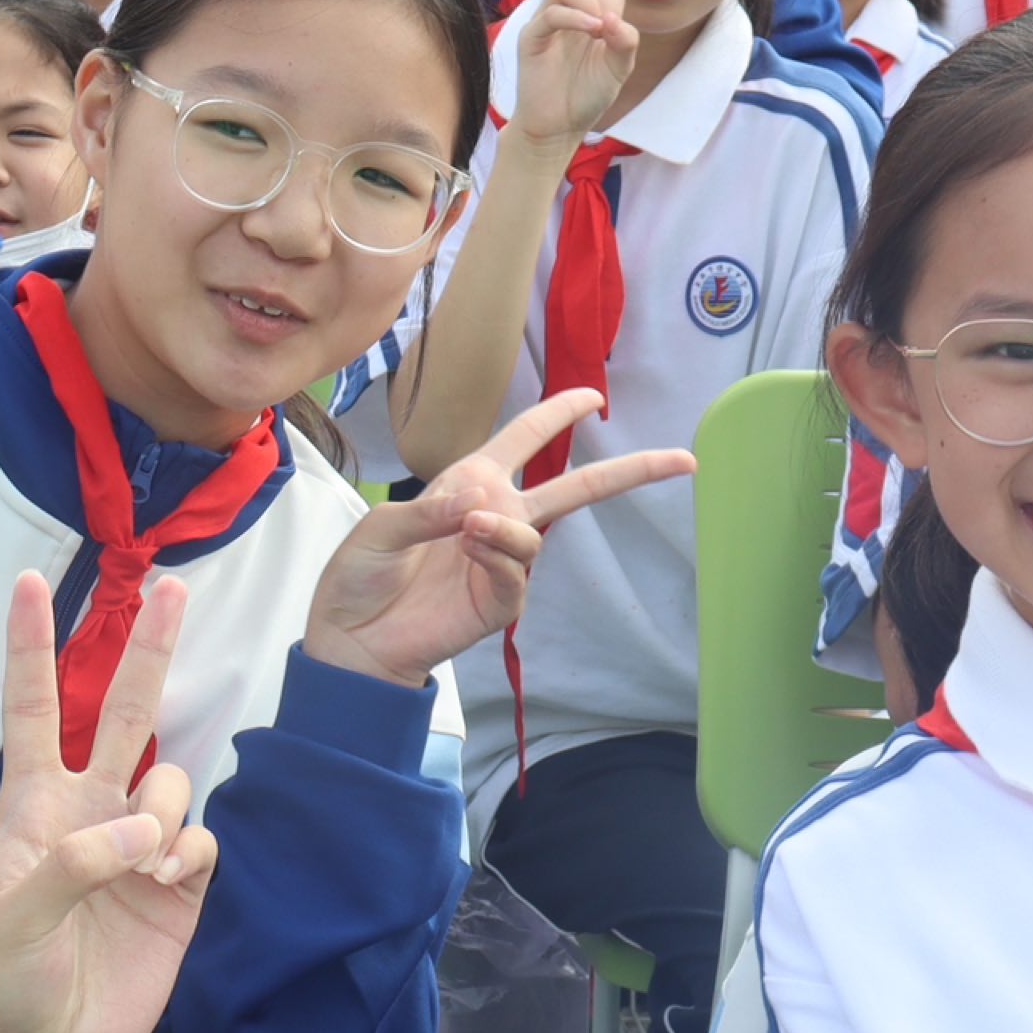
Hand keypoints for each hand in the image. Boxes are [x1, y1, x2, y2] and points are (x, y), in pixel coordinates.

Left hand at [0, 573, 216, 1032]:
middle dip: (145, 650)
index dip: (32, 648)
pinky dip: (187, 853)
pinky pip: (201, 841)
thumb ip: (69, 866)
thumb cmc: (4, 985)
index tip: (29, 582)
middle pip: (123, 713)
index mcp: (33, 808)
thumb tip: (136, 829)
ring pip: (172, 782)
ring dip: (164, 809)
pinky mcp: (179, 891)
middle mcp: (89, 814)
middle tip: (169, 588)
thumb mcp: (10, 921)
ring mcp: (138, 849)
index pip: (33, 710)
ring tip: (140, 868)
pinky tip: (164, 885)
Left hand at [303, 390, 695, 683]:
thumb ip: (431, 511)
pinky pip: (517, 573)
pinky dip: (498, 557)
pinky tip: (470, 550)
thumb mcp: (383, 528)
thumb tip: (482, 503)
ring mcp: (501, 562)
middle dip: (628, 471)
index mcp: (468, 485)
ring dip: (506, 528)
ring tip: (467, 532)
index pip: (523, 441)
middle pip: (574, 488)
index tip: (595, 397)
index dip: (557, 416)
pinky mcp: (499, 601)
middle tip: (681, 459)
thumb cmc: (361, 575)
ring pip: (534, 535)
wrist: (350, 636)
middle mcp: (495, 518)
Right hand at [512, 0, 652, 144]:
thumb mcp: (621, 65)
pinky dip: (576, 19)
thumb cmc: (589, 94)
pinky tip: (590, 32)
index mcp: (604, 6)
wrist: (559, 123)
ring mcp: (553, 14)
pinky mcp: (534, 32)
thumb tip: (612, 18)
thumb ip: (626, 39)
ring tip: (600, 28)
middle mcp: (577, 2)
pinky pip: (556, 11)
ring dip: (589, 1)